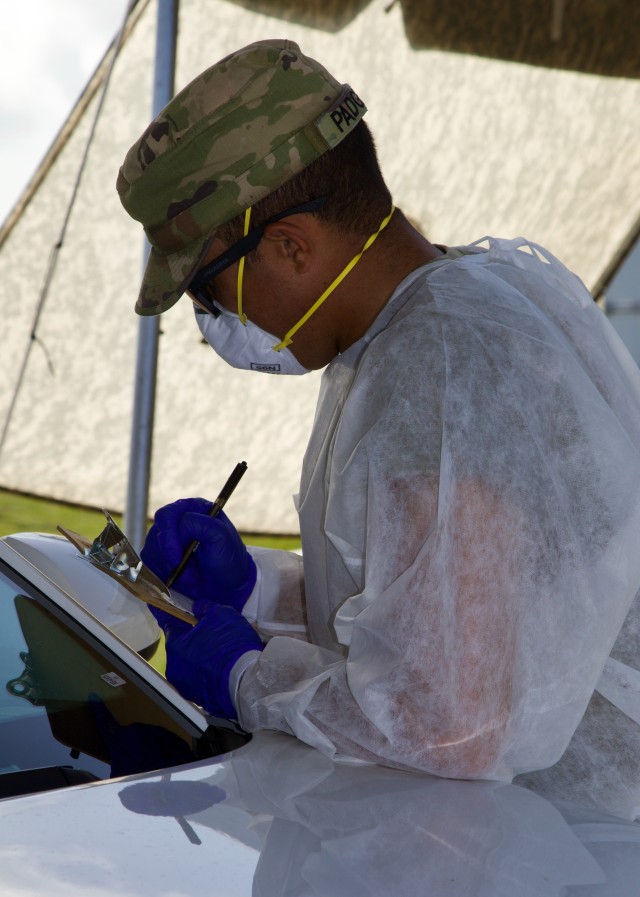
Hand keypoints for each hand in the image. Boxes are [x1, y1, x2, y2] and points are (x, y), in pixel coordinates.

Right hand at [140, 497, 256, 612]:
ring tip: (190, 578)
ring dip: (168, 568)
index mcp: (193, 509)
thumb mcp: (221, 537)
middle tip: (185, 573)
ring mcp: (166, 539)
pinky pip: (149, 565)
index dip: (168, 536)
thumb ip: (200, 523)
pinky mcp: (159, 557)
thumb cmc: (228, 558)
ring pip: (152, 551)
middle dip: (168, 557)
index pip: (167, 515)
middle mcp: (177, 521)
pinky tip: (180, 580)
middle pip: (156, 534)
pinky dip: (163, 575)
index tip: (176, 558)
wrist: (226, 587)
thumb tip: (180, 525)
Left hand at [161, 605, 262, 718]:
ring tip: (219, 652)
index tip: (163, 607)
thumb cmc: (231, 645)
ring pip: (189, 664)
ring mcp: (185, 685)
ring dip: (199, 656)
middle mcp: (174, 667)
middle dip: (191, 638)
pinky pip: (200, 678)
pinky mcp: (198, 698)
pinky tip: (222, 667)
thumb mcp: (222, 614)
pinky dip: (207, 672)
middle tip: (209, 632)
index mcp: (175, 644)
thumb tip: (197, 607)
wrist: (246, 682)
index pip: (167, 622)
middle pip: (180, 645)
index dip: (168, 613)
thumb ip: (205, 608)